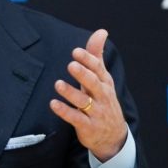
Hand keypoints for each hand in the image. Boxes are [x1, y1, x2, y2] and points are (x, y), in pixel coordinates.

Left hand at [49, 29, 127, 161]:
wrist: (114, 136)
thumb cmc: (104, 100)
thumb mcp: (102, 78)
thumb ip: (96, 55)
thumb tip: (101, 31)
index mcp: (104, 83)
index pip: (98, 69)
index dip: (88, 60)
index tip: (76, 51)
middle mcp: (102, 96)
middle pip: (93, 84)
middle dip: (83, 74)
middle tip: (71, 65)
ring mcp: (95, 112)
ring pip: (83, 101)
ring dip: (70, 92)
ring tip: (58, 84)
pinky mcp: (87, 126)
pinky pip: (75, 118)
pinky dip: (64, 111)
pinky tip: (53, 104)